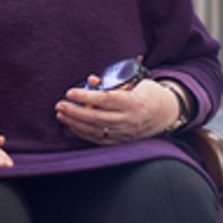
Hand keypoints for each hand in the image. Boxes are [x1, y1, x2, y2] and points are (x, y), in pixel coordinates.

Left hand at [54, 78, 177, 144]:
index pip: (105, 99)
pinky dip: (84, 133)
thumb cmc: (143, 92)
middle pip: (97, 117)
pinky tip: (72, 126)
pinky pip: (100, 140)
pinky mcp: (122, 141)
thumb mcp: (132, 82)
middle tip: (59, 105)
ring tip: (61, 115)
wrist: (163, 113)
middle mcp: (129, 119)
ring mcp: (126, 132)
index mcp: (132, 102)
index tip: (70, 92)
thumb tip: (91, 81)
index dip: (86, 96)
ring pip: (96, 130)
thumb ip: (111, 82)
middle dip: (75, 112)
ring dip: (75, 123)